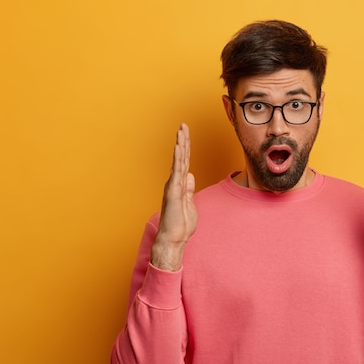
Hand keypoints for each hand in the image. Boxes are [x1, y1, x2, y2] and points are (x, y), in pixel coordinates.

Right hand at [151, 123, 197, 270]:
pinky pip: (176, 172)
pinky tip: (178, 147)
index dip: (186, 148)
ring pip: (178, 161)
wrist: (174, 239)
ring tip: (181, 130)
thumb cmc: (181, 224)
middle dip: (183, 140)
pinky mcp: (173, 191)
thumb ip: (189, 188)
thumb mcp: (189, 202)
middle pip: (181, 157)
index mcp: (180, 184)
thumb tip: (190, 175)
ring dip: (180, 145)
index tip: (186, 134)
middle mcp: (175, 182)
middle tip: (183, 125)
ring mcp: (173, 186)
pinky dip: (177, 158)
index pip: (184, 162)